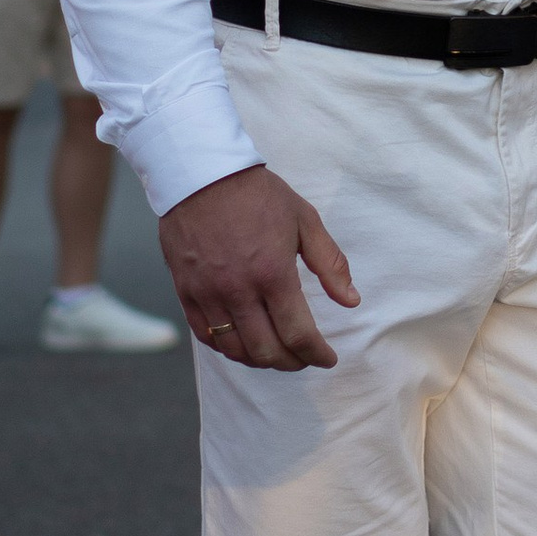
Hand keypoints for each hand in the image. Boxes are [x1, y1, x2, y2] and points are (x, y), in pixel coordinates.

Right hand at [160, 163, 358, 369]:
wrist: (202, 173)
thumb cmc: (257, 194)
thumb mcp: (304, 220)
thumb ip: (330, 264)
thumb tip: (351, 301)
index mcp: (272, 273)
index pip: (298, 334)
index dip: (317, 354)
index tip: (327, 358)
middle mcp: (238, 290)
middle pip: (266, 350)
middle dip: (292, 363)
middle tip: (304, 358)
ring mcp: (208, 293)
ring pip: (234, 349)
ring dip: (259, 360)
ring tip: (276, 354)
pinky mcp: (185, 290)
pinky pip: (205, 335)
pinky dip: (226, 348)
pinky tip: (242, 343)